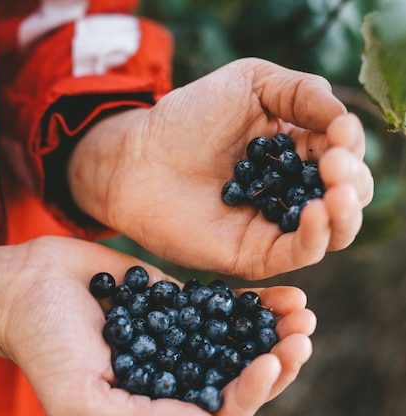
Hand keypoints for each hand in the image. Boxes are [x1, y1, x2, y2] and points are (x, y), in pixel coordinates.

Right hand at [0, 236, 314, 415]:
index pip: (220, 415)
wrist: (25, 287)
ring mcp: (183, 339)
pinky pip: (227, 307)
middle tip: (301, 339)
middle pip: (241, 380)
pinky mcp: (181, 304)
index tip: (270, 362)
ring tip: (304, 315)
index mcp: (159, 409)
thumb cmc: (43, 347)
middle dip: (276, 363)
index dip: (251, 396)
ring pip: (242, 343)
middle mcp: (178, 377)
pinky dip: (257, 303)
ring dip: (276, 333)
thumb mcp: (80, 399)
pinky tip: (286, 292)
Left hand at [68, 57, 372, 279]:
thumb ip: (303, 93)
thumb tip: (346, 123)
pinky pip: (299, 254)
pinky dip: (315, 236)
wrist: (139, 159)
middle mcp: (293, 193)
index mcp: (298, 152)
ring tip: (335, 190)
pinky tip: (315, 210)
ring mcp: (276, 226)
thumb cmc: (190, 117)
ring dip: (345, 213)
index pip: (343, 156)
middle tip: (335, 165)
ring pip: (334, 232)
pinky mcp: (257, 255)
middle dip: (352, 181)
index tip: (339, 136)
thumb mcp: (251, 83)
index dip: (349, 148)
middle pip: (347, 198)